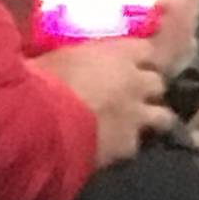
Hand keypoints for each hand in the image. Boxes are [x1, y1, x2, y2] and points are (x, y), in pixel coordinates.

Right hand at [32, 36, 175, 166]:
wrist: (37, 123)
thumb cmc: (38, 81)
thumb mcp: (52, 56)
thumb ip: (68, 55)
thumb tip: (53, 50)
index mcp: (118, 53)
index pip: (146, 50)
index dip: (139, 59)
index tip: (130, 64)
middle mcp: (135, 82)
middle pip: (157, 83)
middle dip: (147, 89)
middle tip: (132, 96)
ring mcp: (136, 115)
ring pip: (162, 117)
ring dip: (151, 119)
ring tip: (134, 126)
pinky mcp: (128, 146)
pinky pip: (135, 145)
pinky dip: (126, 146)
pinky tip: (114, 150)